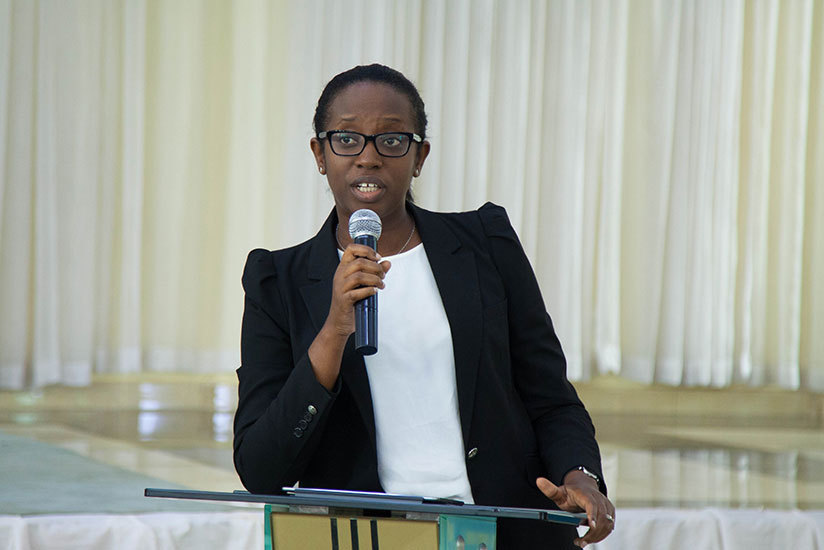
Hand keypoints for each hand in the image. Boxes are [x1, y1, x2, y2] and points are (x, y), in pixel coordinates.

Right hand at [309, 243, 390, 389]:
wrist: (339, 323)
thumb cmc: (351, 302)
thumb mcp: (362, 284)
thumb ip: (374, 272)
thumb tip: (387, 263)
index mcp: (343, 268)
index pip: (351, 249)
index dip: (366, 250)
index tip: (378, 257)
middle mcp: (339, 275)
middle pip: (359, 262)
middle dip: (376, 267)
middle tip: (383, 276)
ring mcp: (340, 288)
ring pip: (359, 276)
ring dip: (375, 279)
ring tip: (381, 285)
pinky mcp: (344, 300)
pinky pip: (357, 292)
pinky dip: (369, 291)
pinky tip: (374, 292)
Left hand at [536, 474, 614, 547]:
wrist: (583, 485)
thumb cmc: (571, 492)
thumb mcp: (559, 492)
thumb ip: (550, 490)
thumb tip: (539, 481)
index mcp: (586, 494)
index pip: (592, 504)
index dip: (593, 515)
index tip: (591, 525)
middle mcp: (599, 499)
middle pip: (601, 518)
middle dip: (592, 533)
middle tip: (580, 542)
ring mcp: (607, 505)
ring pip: (607, 524)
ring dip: (596, 536)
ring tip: (583, 542)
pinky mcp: (610, 512)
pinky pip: (609, 526)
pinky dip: (601, 534)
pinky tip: (590, 538)